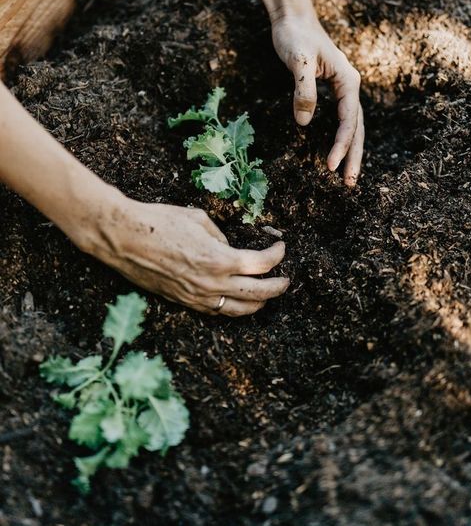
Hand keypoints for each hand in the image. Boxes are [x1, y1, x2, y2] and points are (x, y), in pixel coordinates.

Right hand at [88, 199, 287, 316]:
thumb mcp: (198, 219)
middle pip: (258, 293)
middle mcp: (212, 284)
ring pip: (239, 310)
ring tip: (267, 295)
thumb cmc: (159, 222)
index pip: (262, 264)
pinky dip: (233, 308)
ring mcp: (198, 297)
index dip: (277, 253)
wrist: (124, 238)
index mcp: (219, 259)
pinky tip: (237, 300)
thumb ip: (221, 237)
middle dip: (278, 286)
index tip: (280, 245)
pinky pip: (217, 312)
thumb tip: (230, 248)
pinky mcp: (184, 303)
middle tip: (286, 278)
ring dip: (259, 303)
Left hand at [272, 13, 363, 185]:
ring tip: (346, 176)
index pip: (348, 120)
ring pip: (351, 125)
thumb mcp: (297, 61)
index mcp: (347, 80)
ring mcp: (342, 88)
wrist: (293, 17)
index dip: (341, 144)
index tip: (331, 166)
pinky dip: (340, 137)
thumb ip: (303, 91)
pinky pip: (340, 118)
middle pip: (356, 127)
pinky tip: (335, 152)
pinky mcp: (331, 89)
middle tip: (349, 184)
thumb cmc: (294, 35)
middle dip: (353, 155)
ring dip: (350, 149)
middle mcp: (349, 85)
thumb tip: (304, 124)